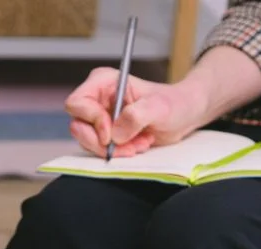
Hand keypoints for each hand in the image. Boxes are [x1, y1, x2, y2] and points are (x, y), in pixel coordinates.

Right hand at [65, 67, 204, 157]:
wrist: (183, 116)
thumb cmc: (173, 104)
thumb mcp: (159, 107)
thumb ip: (136, 116)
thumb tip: (115, 134)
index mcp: (103, 82)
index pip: (77, 103)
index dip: (92, 121)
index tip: (111, 134)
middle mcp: (96, 99)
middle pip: (78, 127)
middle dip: (102, 142)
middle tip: (128, 145)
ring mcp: (98, 118)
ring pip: (87, 142)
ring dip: (113, 150)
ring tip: (137, 144)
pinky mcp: (104, 134)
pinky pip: (98, 150)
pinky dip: (117, 154)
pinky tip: (136, 146)